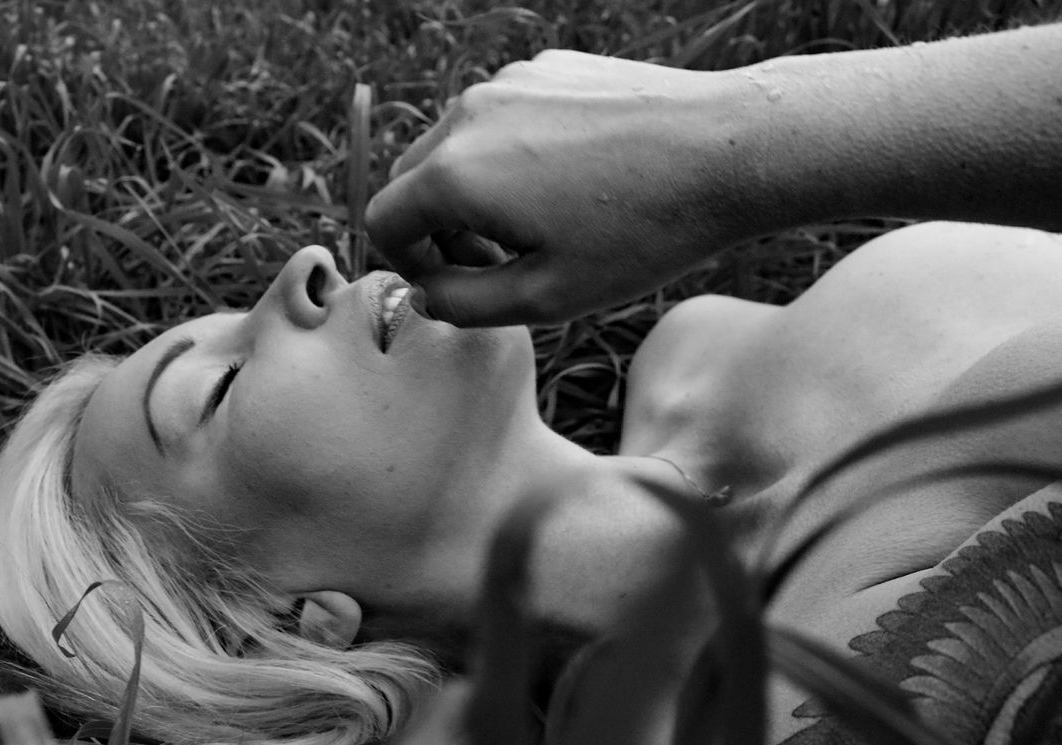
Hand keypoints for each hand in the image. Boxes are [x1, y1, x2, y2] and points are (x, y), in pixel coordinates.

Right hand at [367, 51, 754, 325]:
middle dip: (439, 228)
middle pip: (413, 179)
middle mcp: (469, 113)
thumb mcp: (546, 298)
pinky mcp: (547, 66)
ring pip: (457, 146)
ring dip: (475, 191)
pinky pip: (502, 117)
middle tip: (500, 262)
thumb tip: (426, 294)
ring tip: (541, 224)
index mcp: (456, 173)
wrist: (731, 150)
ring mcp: (509, 82)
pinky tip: (575, 180)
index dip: (409, 264)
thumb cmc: (643, 232)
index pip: (384, 221)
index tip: (457, 284)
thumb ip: (463, 306)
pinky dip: (513, 153)